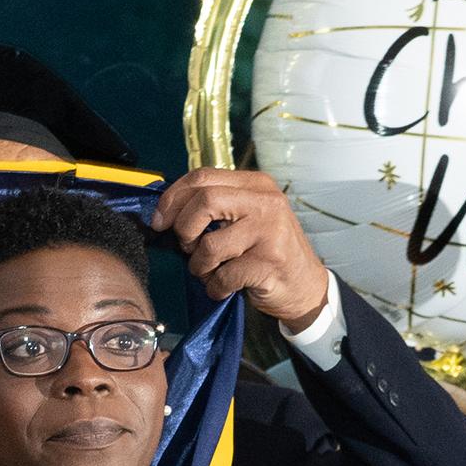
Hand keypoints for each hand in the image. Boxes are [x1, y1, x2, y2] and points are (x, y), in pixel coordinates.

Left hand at [150, 169, 329, 330]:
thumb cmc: (267, 252)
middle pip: (204, 201)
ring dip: (199, 266)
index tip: (160, 221)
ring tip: (211, 272)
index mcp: (255, 184)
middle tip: (188, 247)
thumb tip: (167, 212)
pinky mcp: (268, 263)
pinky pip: (223, 277)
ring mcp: (269, 231)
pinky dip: (215, 288)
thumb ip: (215, 207)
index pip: (202, 177)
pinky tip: (224, 287)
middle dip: (184, 230)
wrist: (305, 286)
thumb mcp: (246, 218)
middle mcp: (265, 202)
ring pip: (210, 245)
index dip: (173, 199)